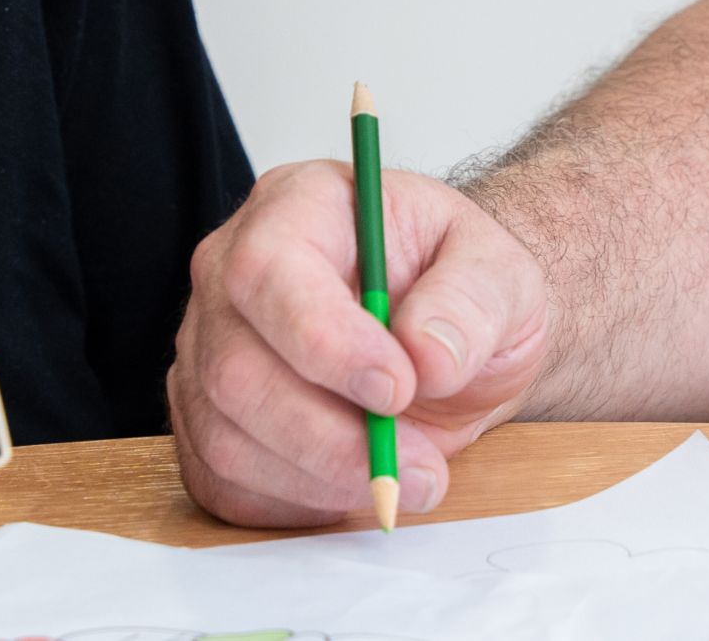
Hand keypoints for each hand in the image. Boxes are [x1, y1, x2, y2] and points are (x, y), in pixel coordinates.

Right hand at [171, 161, 552, 526]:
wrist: (445, 339)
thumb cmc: (459, 288)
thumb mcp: (501, 273)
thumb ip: (473, 300)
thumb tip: (427, 354)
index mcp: (296, 207)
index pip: (268, 270)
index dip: (324, 341)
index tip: (398, 388)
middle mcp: (230, 274)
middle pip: (235, 369)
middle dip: (331, 436)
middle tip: (418, 468)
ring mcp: (208, 350)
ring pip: (227, 437)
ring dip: (323, 478)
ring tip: (404, 478)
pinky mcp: (206, 422)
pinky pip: (226, 483)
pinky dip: (296, 501)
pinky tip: (353, 483)